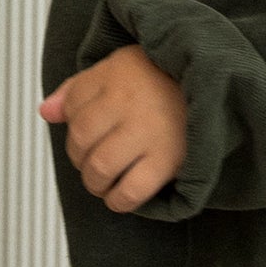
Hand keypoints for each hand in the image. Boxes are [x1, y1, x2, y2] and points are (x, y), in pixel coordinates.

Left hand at [40, 45, 186, 214]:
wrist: (220, 84)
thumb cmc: (166, 77)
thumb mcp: (121, 67)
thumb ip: (80, 88)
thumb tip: (46, 112)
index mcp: (116, 75)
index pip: (73, 106)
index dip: (72, 123)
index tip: (89, 130)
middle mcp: (128, 102)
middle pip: (80, 140)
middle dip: (79, 156)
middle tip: (93, 159)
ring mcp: (148, 132)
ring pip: (99, 167)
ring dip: (94, 181)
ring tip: (102, 181)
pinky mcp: (168, 159)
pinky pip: (130, 191)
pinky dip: (118, 200)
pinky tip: (119, 196)